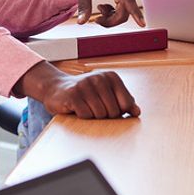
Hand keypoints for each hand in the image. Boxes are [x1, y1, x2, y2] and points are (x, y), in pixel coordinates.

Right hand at [14, 61, 139, 118]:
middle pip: (114, 111)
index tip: (109, 109)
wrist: (56, 89)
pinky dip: (82, 117)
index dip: (119, 112)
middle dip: (105, 116)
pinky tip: (76, 109)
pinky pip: (86, 115)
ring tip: (85, 108)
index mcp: (111, 77)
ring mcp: (86, 85)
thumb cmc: (85, 95)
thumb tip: (137, 112)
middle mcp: (99, 77)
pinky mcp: (73, 94)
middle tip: (94, 109)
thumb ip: (124, 102)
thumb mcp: (107, 95)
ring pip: (100, 114)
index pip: (126, 103)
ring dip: (93, 117)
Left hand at [74, 0, 143, 26]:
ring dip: (112, 16)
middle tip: (96, 19)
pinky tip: (106, 7)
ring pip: (126, 12)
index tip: (142, 23)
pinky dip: (116, 12)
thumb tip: (82, 21)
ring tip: (100, 8)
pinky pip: (127, 8)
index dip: (135, 13)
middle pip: (125, 12)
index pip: (127, 0)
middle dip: (110, 20)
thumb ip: (83, 6)